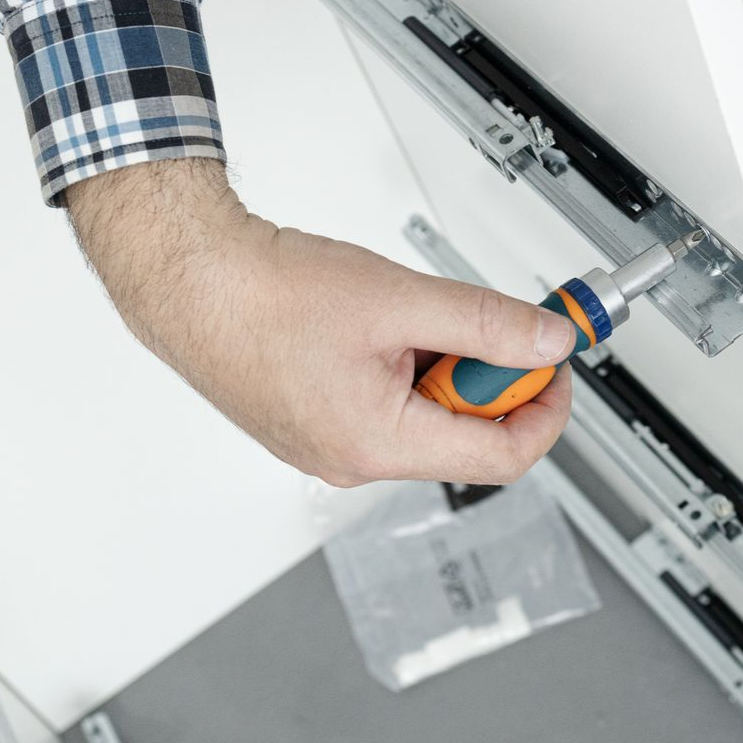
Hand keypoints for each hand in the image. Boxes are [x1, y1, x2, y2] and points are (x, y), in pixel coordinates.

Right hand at [66, 159, 574, 485]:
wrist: (188, 280)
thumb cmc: (264, 294)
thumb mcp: (401, 299)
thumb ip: (488, 325)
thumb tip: (547, 344)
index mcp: (378, 445)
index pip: (502, 456)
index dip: (544, 408)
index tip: (555, 365)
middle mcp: (353, 463)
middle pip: (464, 436)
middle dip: (485, 376)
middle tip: (481, 321)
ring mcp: (330, 448)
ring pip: (425, 419)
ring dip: (443, 368)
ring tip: (407, 314)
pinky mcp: (314, 427)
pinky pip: (387, 410)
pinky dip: (406, 370)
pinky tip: (380, 328)